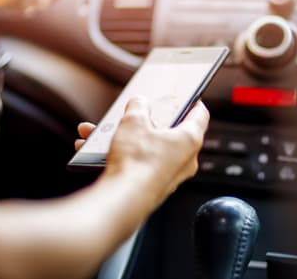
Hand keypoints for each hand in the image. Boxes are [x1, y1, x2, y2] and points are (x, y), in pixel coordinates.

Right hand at [75, 97, 210, 204]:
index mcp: (189, 139)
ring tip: (102, 133)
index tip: (188, 96)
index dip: (193, 101)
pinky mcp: (152, 187)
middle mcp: (184, 160)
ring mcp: (169, 176)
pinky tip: (96, 151)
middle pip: (170, 133)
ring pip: (148, 149)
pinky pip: (138, 165)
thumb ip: (138, 107)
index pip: (199, 115)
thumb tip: (139, 103)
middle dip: (147, 122)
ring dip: (126, 139)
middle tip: (137, 114)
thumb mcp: (133, 122)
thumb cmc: (137, 163)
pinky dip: (121, 156)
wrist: (123, 199)